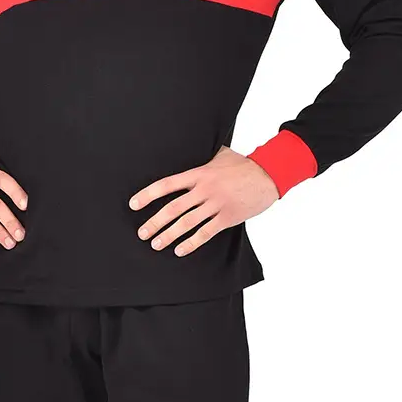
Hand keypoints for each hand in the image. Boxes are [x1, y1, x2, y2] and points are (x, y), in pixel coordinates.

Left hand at [128, 145, 278, 256]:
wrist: (268, 175)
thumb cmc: (243, 165)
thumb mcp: (220, 155)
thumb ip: (202, 158)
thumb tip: (188, 150)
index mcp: (199, 173)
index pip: (167, 185)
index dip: (148, 195)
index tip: (134, 204)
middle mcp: (205, 189)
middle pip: (173, 209)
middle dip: (154, 222)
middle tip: (142, 233)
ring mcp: (216, 204)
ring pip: (187, 223)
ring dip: (169, 235)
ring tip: (156, 244)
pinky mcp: (228, 217)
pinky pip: (206, 233)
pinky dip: (191, 243)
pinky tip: (180, 250)